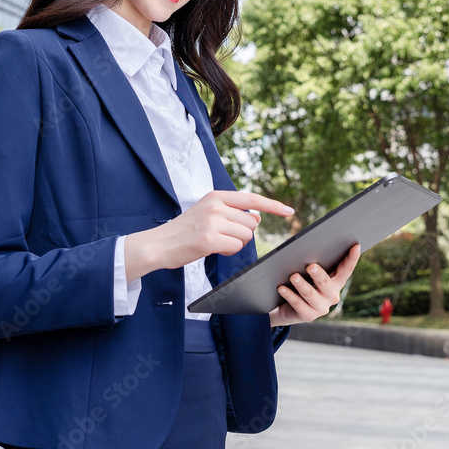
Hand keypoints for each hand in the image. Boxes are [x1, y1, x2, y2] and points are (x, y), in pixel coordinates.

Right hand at [124, 191, 292, 280]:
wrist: (158, 244)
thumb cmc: (185, 231)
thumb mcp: (207, 212)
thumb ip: (232, 212)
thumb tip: (256, 217)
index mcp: (216, 196)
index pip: (252, 199)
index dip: (273, 206)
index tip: (289, 211)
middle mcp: (216, 205)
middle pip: (251, 223)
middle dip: (242, 234)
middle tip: (221, 236)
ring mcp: (212, 221)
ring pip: (245, 236)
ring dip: (235, 244)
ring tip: (214, 242)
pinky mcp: (208, 239)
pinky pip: (235, 247)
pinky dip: (228, 252)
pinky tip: (213, 249)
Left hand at [268, 244, 360, 326]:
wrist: (290, 308)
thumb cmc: (304, 283)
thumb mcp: (311, 274)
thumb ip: (315, 264)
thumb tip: (306, 248)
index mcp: (336, 283)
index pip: (346, 270)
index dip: (352, 259)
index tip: (356, 246)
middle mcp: (332, 296)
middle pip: (326, 283)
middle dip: (318, 275)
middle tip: (310, 266)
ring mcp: (321, 308)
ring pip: (310, 294)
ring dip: (301, 284)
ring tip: (293, 276)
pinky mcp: (308, 316)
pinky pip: (298, 304)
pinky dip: (289, 295)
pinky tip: (281, 288)